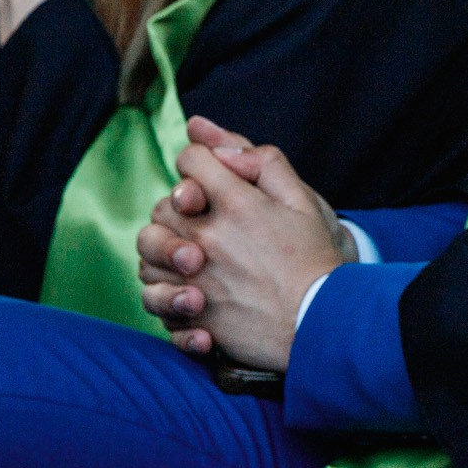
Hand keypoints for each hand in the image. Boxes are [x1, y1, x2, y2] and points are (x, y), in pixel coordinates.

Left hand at [136, 123, 348, 368]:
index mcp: (236, 204)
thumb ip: (265, 165)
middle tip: (199, 219)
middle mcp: (207, 238)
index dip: (199, 163)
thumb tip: (222, 148)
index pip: (192, 161)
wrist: (320, 319)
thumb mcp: (302, 201)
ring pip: (147, 255)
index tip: (211, 178)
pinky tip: (191, 297)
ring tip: (191, 260)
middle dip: (174, 208)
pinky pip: (155, 299)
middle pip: (160, 207)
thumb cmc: (314, 258)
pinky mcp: (191, 315)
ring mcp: (194, 278)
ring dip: (162, 252)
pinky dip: (166, 297)